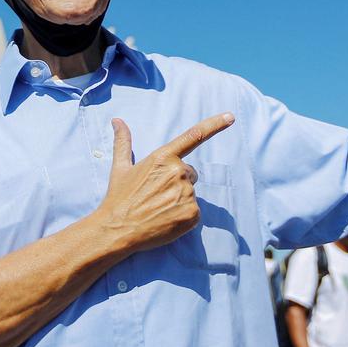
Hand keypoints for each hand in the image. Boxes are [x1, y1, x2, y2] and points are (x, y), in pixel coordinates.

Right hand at [96, 113, 234, 252]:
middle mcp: (178, 172)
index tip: (230, 116)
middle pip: (190, 173)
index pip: (194, 136)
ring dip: (179, 200)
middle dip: (178, 182)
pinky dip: (183, 216)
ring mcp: (187, 193)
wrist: (117, 229)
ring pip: (191, 193)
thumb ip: (123, 142)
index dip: (215, 125)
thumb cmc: (118, 198)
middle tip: (157, 195)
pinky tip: (166, 219)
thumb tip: (117, 120)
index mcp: (163, 157)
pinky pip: (195, 212)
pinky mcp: (192, 213)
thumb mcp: (120, 168)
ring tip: (158, 208)